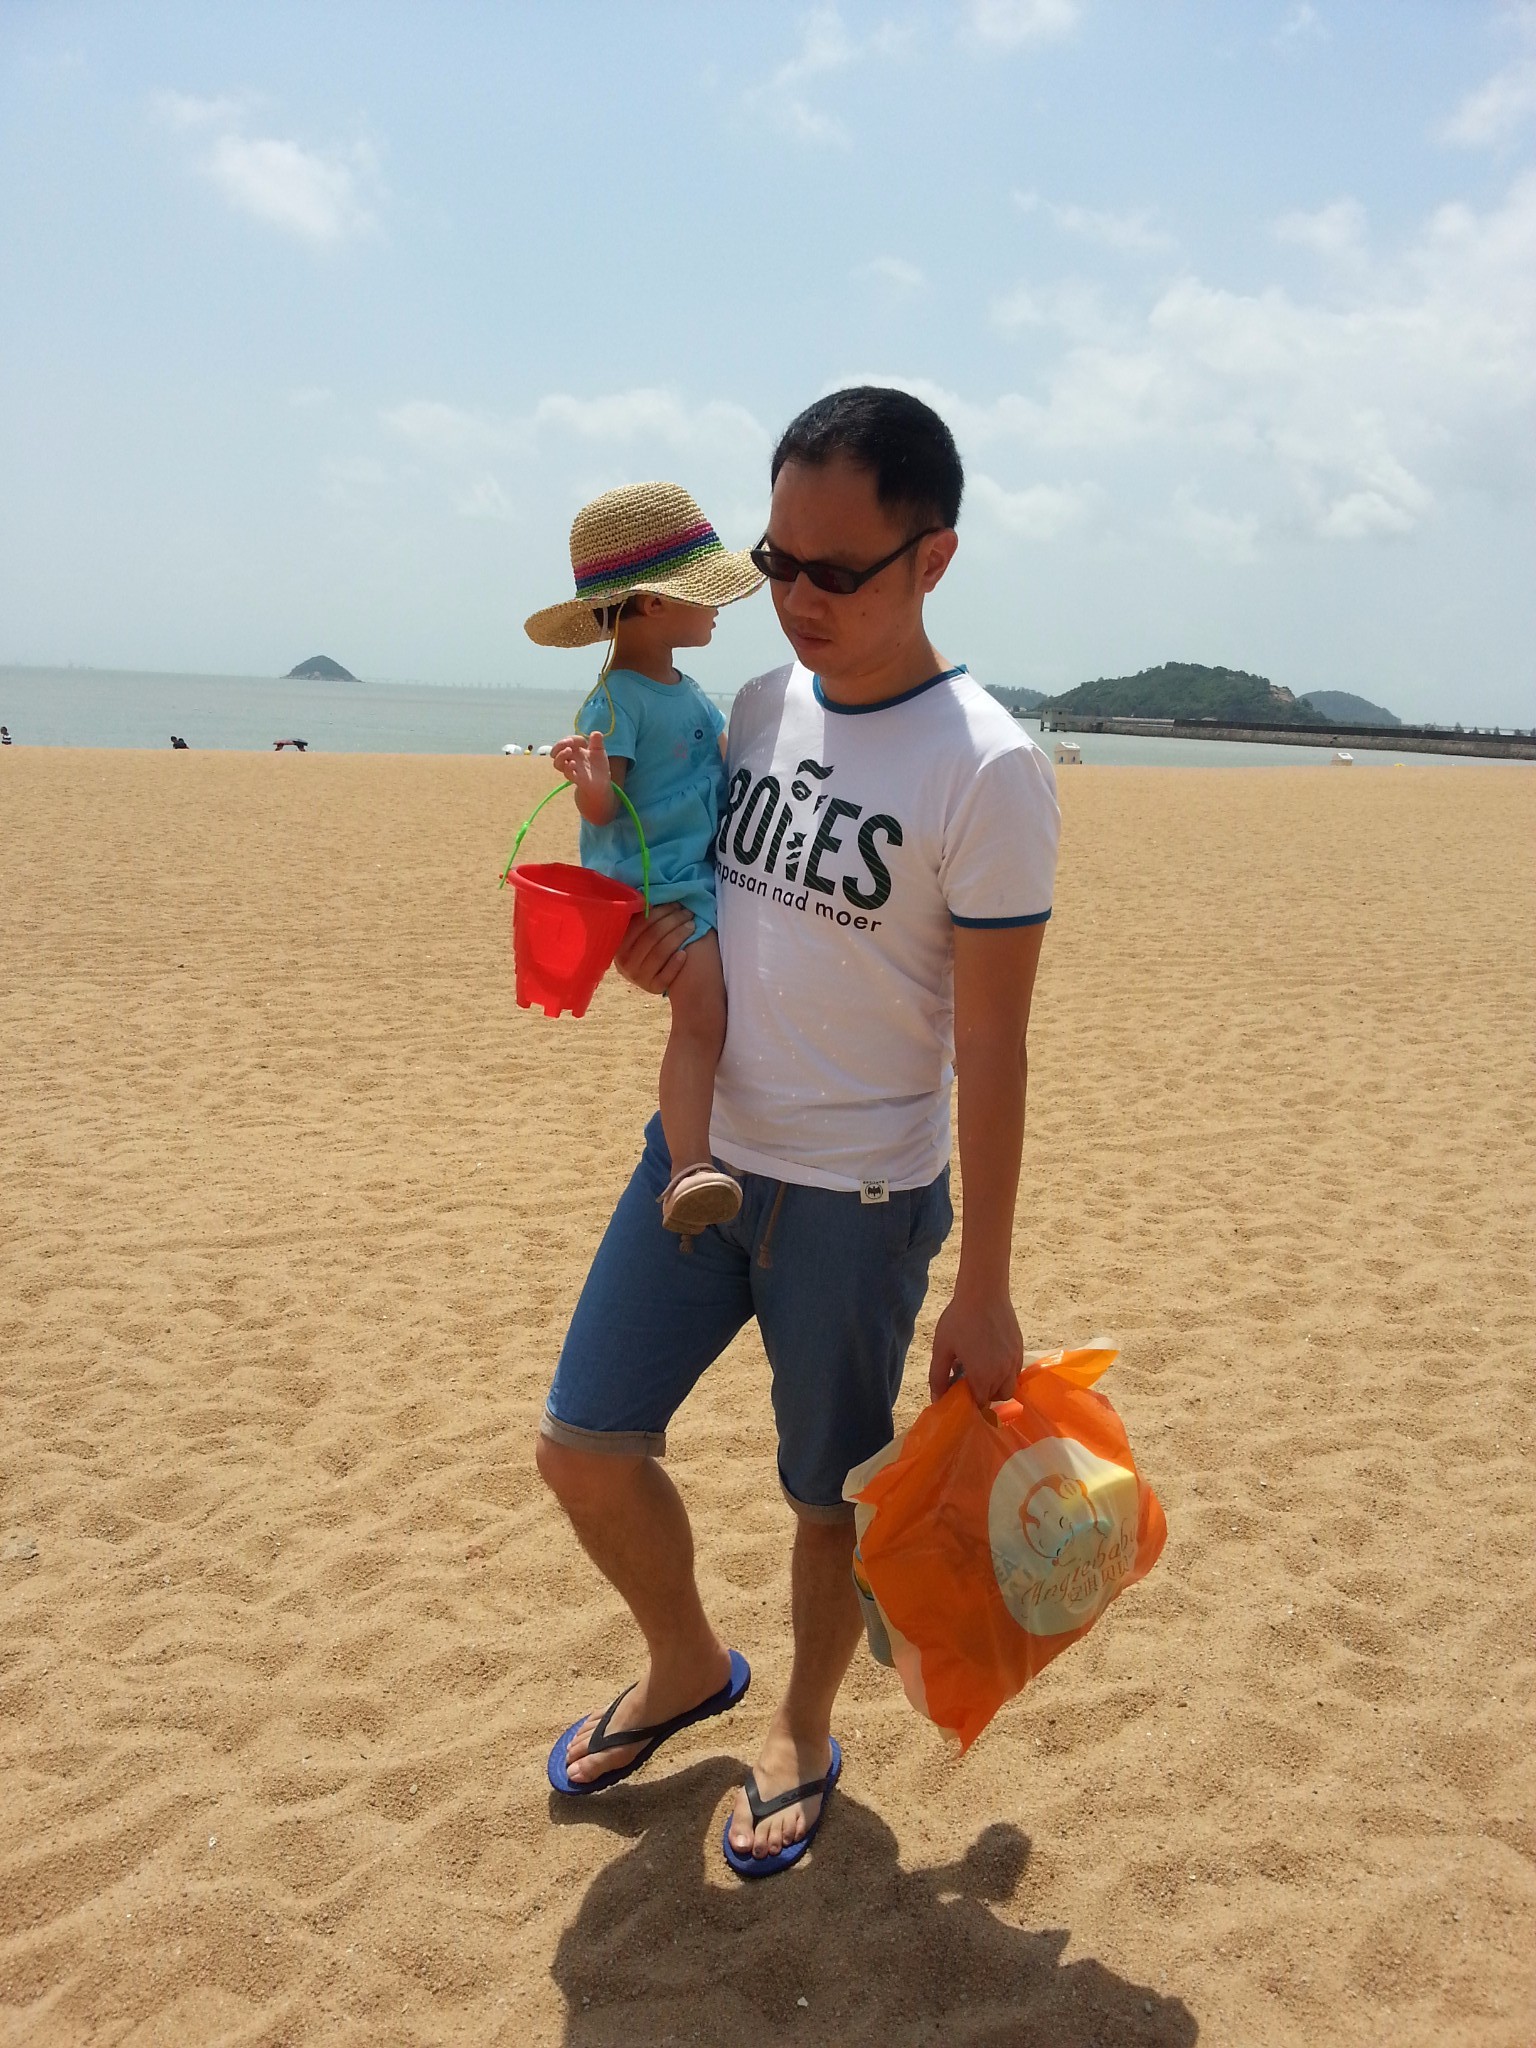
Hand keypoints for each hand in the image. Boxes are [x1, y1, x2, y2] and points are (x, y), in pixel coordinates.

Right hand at [550, 730, 612, 802]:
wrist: (602, 783)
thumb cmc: (598, 766)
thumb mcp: (599, 751)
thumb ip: (597, 742)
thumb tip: (595, 733)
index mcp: (575, 750)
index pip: (569, 740)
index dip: (572, 738)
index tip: (583, 741)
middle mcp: (570, 758)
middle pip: (557, 750)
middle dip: (559, 745)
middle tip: (568, 742)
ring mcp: (571, 769)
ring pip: (557, 763)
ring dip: (561, 755)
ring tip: (568, 750)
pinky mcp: (575, 778)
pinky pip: (567, 773)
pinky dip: (568, 768)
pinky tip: (572, 763)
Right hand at [614, 902, 694, 994]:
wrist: (661, 979)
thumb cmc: (653, 948)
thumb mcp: (641, 934)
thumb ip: (642, 918)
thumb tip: (650, 895)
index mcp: (620, 944)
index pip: (639, 924)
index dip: (660, 911)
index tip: (675, 903)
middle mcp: (625, 962)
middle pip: (652, 936)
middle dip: (672, 921)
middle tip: (687, 912)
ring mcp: (638, 977)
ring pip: (660, 952)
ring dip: (678, 936)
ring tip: (692, 926)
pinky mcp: (653, 988)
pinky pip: (665, 975)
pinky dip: (675, 963)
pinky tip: (685, 953)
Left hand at [928, 1282, 1023, 1407]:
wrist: (983, 1292)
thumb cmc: (959, 1319)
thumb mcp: (941, 1349)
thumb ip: (937, 1377)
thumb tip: (937, 1399)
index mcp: (983, 1376)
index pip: (981, 1404)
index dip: (970, 1402)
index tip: (961, 1393)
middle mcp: (1003, 1372)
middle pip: (997, 1398)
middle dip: (984, 1395)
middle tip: (969, 1381)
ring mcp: (1014, 1360)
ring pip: (1009, 1386)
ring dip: (997, 1385)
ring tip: (981, 1369)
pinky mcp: (1020, 1348)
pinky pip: (1015, 1371)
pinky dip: (1005, 1372)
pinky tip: (991, 1357)